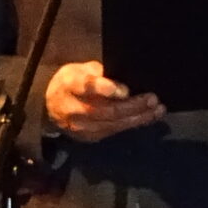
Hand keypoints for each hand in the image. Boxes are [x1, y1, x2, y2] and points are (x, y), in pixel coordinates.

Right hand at [44, 60, 163, 140]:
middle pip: (106, 110)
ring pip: (114, 124)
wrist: (51, 107)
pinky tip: (148, 117)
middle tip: (152, 98)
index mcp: (69, 85)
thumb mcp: (79, 69)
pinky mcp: (90, 137)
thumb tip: (125, 79)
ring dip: (139, 117)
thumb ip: (99, 73)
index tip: (125, 90)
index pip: (86, 87)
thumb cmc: (71, 83)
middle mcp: (73, 109)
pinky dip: (134, 124)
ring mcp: (81, 127)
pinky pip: (115, 131)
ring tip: (157, 109)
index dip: (106, 89)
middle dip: (132, 105)